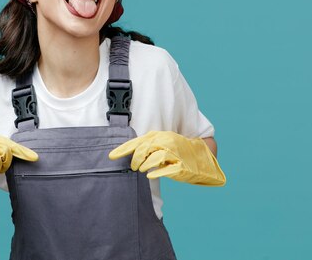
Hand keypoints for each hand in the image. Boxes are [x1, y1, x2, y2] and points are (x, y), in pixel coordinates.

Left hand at [109, 131, 225, 185]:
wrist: (201, 154)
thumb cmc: (177, 149)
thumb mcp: (160, 144)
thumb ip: (146, 148)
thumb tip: (130, 156)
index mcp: (158, 136)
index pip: (137, 142)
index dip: (123, 149)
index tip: (111, 156)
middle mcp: (165, 142)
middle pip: (143, 149)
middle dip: (134, 159)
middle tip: (132, 167)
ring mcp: (174, 153)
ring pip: (154, 157)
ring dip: (144, 165)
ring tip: (141, 170)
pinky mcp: (181, 165)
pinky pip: (167, 168)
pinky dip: (157, 172)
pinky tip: (150, 176)